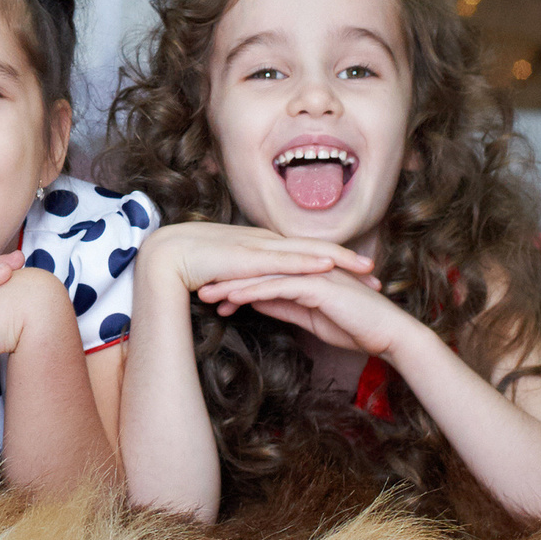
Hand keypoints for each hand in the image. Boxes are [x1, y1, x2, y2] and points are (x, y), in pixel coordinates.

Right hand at [142, 221, 374, 295]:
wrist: (164, 258)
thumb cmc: (190, 267)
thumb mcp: (228, 277)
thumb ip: (247, 284)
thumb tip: (260, 297)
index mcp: (261, 247)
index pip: (304, 254)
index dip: (333, 263)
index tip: (356, 278)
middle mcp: (265, 242)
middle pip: (315, 249)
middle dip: (348, 261)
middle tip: (376, 274)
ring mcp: (258, 246)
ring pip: (307, 251)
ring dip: (339, 260)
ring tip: (365, 269)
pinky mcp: (248, 256)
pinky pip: (284, 259)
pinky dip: (309, 261)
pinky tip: (329, 266)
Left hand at [192, 265, 417, 359]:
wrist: (389, 335)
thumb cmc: (355, 327)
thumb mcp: (309, 318)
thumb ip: (283, 305)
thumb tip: (255, 300)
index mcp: (304, 274)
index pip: (261, 273)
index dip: (233, 282)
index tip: (207, 291)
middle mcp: (306, 268)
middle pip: (256, 270)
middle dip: (224, 278)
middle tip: (194, 286)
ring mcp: (312, 274)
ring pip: (262, 276)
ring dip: (231, 285)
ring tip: (204, 294)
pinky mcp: (318, 286)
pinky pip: (278, 287)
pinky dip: (253, 293)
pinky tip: (232, 299)